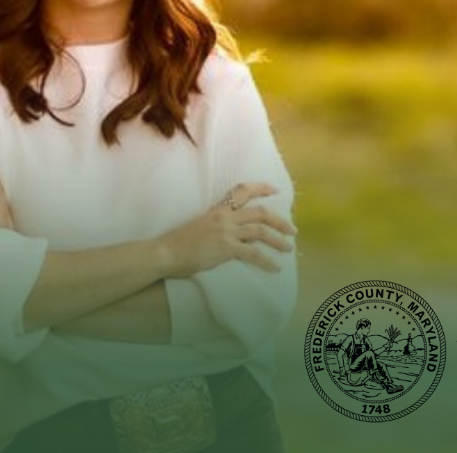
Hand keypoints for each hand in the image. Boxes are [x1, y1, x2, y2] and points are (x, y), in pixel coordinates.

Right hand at [157, 182, 294, 276]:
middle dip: (279, 220)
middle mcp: (224, 217)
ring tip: (288, 248)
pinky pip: (253, 254)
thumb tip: (229, 235)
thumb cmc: (176, 243)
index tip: (274, 190)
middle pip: (259, 212)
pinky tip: (275, 268)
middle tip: (291, 229)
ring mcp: (225, 232)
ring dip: (278, 239)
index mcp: (216, 210)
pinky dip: (267, 261)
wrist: (164, 252)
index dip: (260, 188)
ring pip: (261, 231)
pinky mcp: (225, 248)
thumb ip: (215, 226)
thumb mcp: (198, 226)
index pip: (241, 191)